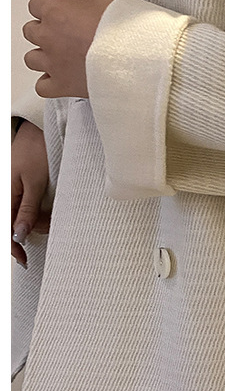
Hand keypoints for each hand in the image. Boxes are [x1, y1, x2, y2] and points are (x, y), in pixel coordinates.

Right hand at [11, 121, 49, 266]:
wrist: (38, 130)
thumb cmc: (36, 152)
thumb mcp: (34, 183)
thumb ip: (26, 209)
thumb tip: (18, 235)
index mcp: (4, 195)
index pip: (5, 229)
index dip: (12, 247)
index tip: (24, 260)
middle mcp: (5, 194)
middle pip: (14, 224)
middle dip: (31, 230)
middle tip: (52, 226)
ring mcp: (11, 191)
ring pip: (21, 216)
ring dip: (37, 221)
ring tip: (53, 215)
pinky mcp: (19, 187)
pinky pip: (24, 206)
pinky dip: (37, 212)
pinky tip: (48, 211)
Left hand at [22, 0, 118, 98]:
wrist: (137, 58)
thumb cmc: (125, 30)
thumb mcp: (107, 1)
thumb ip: (83, 1)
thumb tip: (77, 3)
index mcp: (56, 11)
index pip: (36, 6)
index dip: (50, 10)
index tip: (60, 14)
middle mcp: (49, 36)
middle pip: (31, 31)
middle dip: (46, 33)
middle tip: (64, 36)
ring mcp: (53, 62)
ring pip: (32, 59)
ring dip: (44, 58)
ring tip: (62, 58)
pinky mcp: (62, 85)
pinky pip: (42, 87)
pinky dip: (49, 84)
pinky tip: (61, 79)